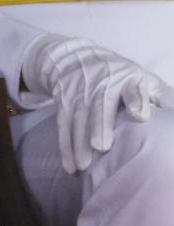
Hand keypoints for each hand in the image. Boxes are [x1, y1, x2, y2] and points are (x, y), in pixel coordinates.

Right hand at [21, 34, 173, 173]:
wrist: (74, 58)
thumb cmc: (119, 76)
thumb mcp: (143, 78)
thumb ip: (162, 98)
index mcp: (128, 79)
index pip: (133, 89)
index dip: (136, 100)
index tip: (139, 115)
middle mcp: (102, 85)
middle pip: (100, 105)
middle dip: (99, 125)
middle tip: (101, 146)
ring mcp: (79, 95)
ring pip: (79, 119)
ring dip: (80, 143)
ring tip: (85, 166)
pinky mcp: (63, 104)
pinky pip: (63, 127)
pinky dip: (65, 148)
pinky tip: (70, 167)